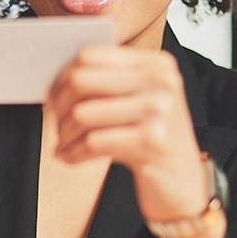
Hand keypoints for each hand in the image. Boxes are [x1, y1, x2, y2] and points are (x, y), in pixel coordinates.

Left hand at [45, 45, 207, 221]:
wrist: (183, 180)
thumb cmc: (153, 139)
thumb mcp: (139, 101)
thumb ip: (109, 82)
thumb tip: (57, 79)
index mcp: (155, 64)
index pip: (90, 56)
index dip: (62, 78)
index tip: (53, 97)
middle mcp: (160, 81)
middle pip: (81, 81)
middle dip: (59, 106)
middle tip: (56, 123)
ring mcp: (158, 110)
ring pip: (82, 113)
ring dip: (64, 134)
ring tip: (64, 145)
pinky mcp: (151, 141)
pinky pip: (92, 142)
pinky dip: (73, 153)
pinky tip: (70, 158)